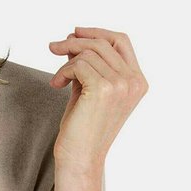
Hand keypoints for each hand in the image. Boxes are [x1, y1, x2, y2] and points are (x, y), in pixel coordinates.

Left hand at [47, 26, 147, 173]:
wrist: (80, 157)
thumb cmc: (83, 128)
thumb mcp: (90, 89)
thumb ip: (89, 65)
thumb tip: (74, 37)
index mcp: (138, 82)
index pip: (121, 41)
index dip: (97, 32)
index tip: (74, 32)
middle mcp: (134, 82)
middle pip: (103, 42)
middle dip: (74, 42)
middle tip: (53, 47)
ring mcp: (121, 85)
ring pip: (88, 52)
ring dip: (66, 61)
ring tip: (57, 78)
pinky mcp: (104, 89)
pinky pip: (78, 64)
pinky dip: (63, 71)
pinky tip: (57, 85)